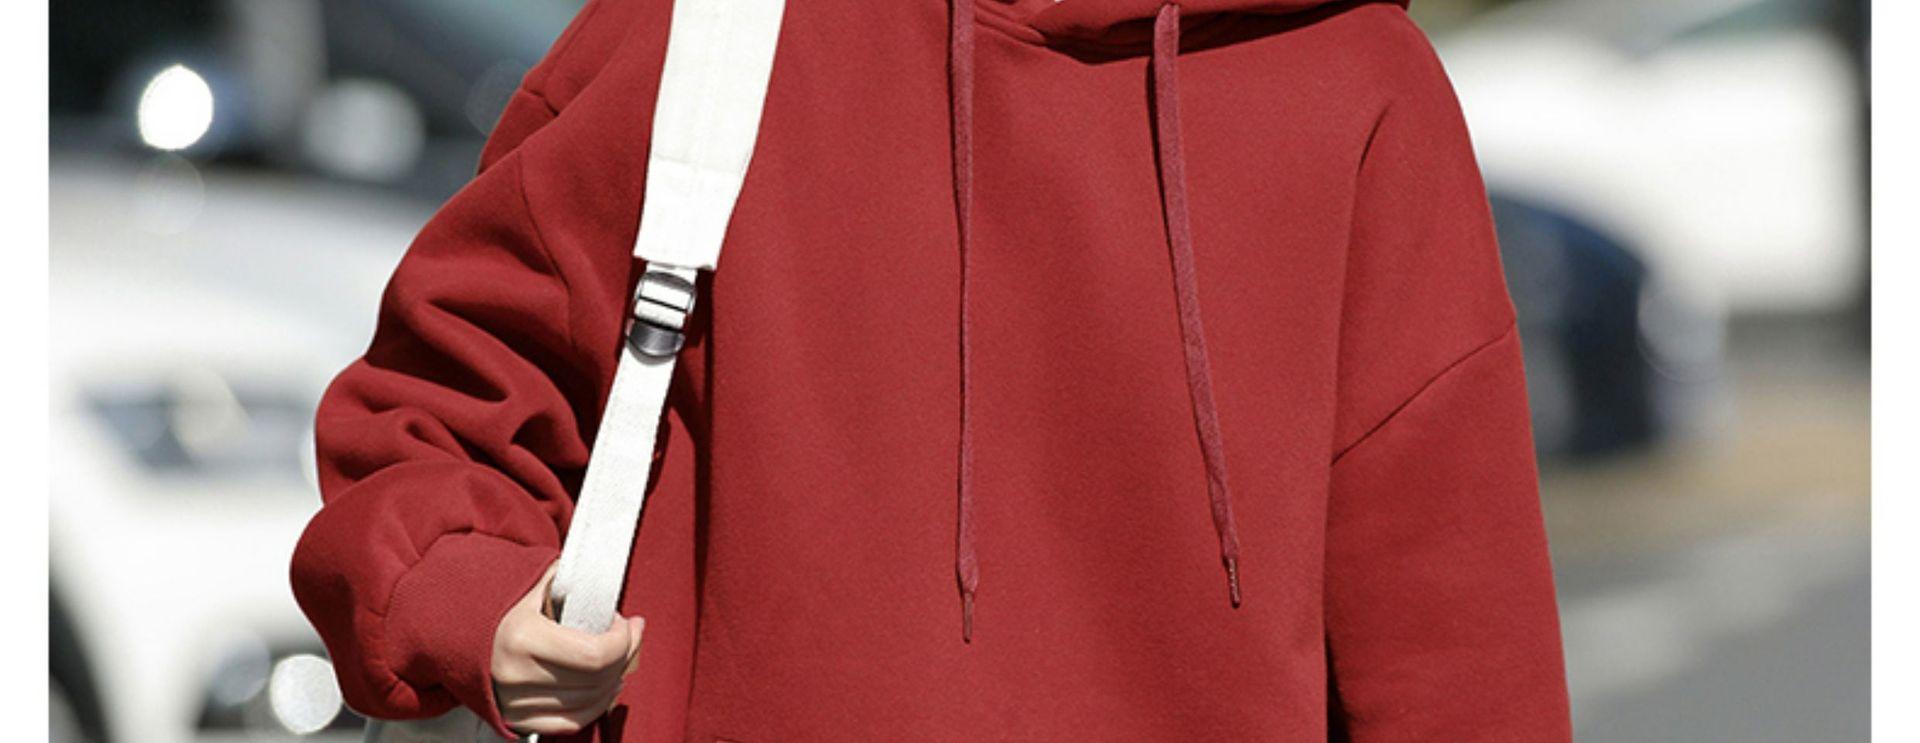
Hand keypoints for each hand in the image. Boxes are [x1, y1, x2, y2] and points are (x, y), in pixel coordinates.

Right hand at [490, 560, 643, 736]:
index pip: (596, 654)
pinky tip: (604, 685)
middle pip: (598, 679)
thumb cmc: (494, 605)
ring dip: (615, 679)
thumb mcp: (528, 584)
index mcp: (523, 638)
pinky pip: (572, 723)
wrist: (449, 633)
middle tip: (630, 636)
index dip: (623, 640)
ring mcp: (517, 703)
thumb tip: (602, 580)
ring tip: (618, 657)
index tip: (627, 623)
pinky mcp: (517, 720)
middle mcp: (518, 676)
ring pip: (590, 703)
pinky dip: (596, 705)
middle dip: (626, 655)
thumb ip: (567, 581)